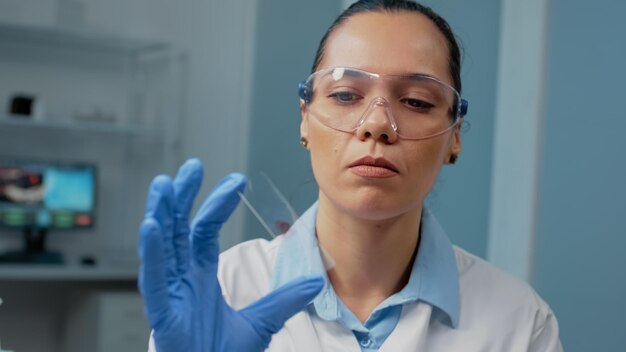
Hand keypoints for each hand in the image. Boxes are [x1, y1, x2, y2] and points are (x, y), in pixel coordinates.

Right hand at [138, 159, 322, 351]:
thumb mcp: (261, 322)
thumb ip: (284, 299)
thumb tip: (313, 281)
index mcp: (200, 277)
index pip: (204, 230)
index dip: (217, 204)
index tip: (237, 181)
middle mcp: (182, 278)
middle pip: (178, 229)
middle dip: (182, 197)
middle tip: (191, 167)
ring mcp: (169, 293)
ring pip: (161, 246)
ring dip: (160, 214)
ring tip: (164, 185)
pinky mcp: (163, 312)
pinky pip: (153, 278)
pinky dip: (151, 252)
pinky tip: (151, 225)